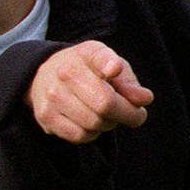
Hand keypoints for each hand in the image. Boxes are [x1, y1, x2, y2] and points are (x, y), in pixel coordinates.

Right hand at [25, 40, 153, 142]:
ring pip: (93, 123)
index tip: (114, 69)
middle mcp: (65, 72)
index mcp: (86, 53)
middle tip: (132, 114)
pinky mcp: (46, 116)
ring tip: (106, 116)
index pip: (99, 58)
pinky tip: (90, 123)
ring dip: (108, 125)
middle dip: (127, 114)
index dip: (109, 65)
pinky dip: (92, 134)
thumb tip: (145, 99)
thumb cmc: (88, 72)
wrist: (45, 76)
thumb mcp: (112, 67)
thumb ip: (129, 83)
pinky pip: (79, 136)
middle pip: (104, 103)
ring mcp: (53, 96)